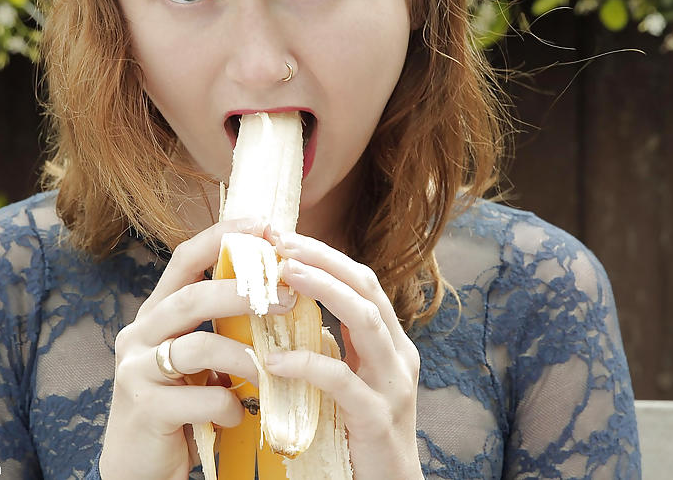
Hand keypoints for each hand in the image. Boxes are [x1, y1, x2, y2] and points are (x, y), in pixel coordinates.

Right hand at [99, 218, 296, 479]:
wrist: (138, 467)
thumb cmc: (178, 407)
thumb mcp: (198, 360)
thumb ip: (221, 328)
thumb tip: (281, 292)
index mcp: (156, 314)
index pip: (184, 259)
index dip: (221, 237)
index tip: (262, 224)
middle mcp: (138, 334)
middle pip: (190, 298)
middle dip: (241, 293)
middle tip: (285, 297)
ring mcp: (135, 371)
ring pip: (195, 347)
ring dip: (243, 357)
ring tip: (267, 371)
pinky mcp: (143, 408)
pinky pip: (198, 398)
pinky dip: (227, 406)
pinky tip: (235, 416)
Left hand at [268, 232, 423, 479]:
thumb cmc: (358, 434)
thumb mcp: (349, 380)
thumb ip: (331, 346)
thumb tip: (286, 309)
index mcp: (390, 343)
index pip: (363, 281)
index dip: (326, 255)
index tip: (285, 238)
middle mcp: (398, 356)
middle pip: (367, 289)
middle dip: (324, 260)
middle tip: (281, 243)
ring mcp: (393, 386)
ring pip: (364, 321)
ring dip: (323, 291)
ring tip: (282, 275)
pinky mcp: (376, 419)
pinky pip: (342, 381)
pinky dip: (307, 365)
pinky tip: (274, 361)